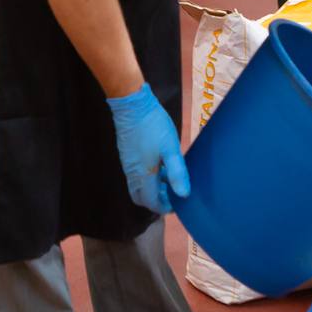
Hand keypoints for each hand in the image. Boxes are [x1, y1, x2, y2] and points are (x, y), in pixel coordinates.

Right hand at [106, 85, 188, 215]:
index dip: (164, 207)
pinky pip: (136, 175)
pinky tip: (160, 164)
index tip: (177, 202)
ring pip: (138, 186)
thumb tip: (184, 195)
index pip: (151, 202)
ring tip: (168, 177)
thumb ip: (177, 172)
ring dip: (152, 188)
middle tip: (171, 192)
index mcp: (144, 174)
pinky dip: (147, 177)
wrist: (132, 105)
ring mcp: (127, 164)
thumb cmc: (154, 125)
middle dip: (156, 200)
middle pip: (141, 198)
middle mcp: (133, 173)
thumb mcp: (171, 148)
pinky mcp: (126, 155)